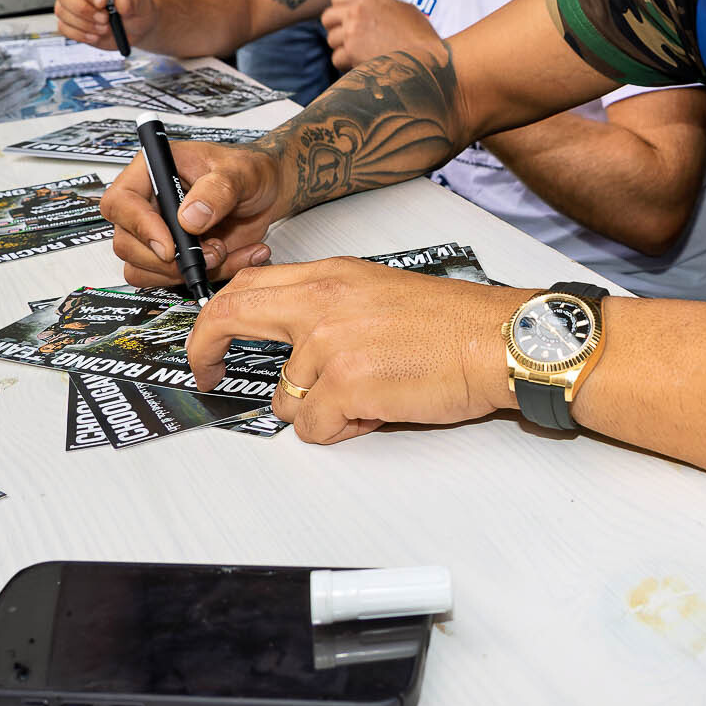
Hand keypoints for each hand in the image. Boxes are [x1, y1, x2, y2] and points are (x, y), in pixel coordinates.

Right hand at [54, 0, 155, 48]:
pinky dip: (80, 35)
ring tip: (106, 28)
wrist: (135, 27)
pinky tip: (96, 36)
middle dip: (83, 9)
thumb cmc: (136, 8)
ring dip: (84, 24)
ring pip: (62, 11)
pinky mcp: (70, 22)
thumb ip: (133, 1)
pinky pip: (63, 27)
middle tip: (105, 19)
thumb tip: (121, 2)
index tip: (103, 1)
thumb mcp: (141, 3)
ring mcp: (72, 4)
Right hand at [100, 140, 283, 286]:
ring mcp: (159, 233)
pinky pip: (173, 280)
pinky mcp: (175, 257)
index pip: (121, 202)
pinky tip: (234, 257)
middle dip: (168, 260)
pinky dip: (206, 277)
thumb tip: (189, 217)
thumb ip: (217, 190)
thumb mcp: (240, 171)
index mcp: (153, 171)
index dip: (140, 228)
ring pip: (144, 270)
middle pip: (127, 245)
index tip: (170, 246)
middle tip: (211, 251)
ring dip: (187, 271)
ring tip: (224, 250)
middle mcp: (149, 204)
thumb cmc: (249, 170)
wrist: (267, 192)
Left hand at [187, 258, 527, 442]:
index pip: (247, 287)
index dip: (215, 318)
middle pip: (232, 317)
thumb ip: (329, 309)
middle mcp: (322, 302)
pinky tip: (376, 411)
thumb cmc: (454, 323)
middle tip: (208, 374)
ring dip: (317, 410)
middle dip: (208, 350)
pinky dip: (342, 430)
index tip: (210, 341)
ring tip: (367, 397)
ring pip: (285, 398)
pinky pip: (315, 427)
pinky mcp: (345, 384)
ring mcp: (329, 344)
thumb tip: (295, 348)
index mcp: (330, 276)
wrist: (497, 339)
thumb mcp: (377, 292)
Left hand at [319, 0, 440, 70]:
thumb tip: (370, 10)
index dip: (342, 12)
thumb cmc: (421, 36)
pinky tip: (361, 64)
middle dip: (336, 29)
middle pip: (328, 18)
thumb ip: (381, 6)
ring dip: (342, 49)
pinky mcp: (352, 53)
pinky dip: (346, 64)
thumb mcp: (403, 9)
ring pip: (331, 40)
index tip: (349, 22)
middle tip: (348, 40)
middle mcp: (356, 11)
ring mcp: (352, 32)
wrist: (427, 58)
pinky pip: (337, 58)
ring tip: (360, 54)